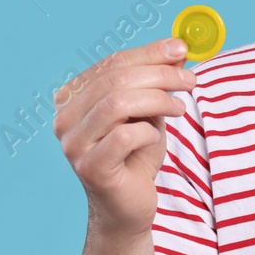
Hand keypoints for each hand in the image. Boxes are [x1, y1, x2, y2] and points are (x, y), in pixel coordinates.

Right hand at [51, 37, 197, 239]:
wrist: (129, 206)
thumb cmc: (136, 156)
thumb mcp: (148, 111)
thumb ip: (157, 80)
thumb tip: (178, 48)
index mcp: (72, 98)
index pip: (112, 63)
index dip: (149, 53)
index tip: (181, 48)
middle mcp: (64, 119)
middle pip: (116, 79)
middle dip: (160, 74)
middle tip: (190, 80)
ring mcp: (73, 145)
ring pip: (118, 103)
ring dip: (158, 100)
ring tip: (179, 108)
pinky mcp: (90, 168)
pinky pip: (124, 136)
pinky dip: (147, 131)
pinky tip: (154, 137)